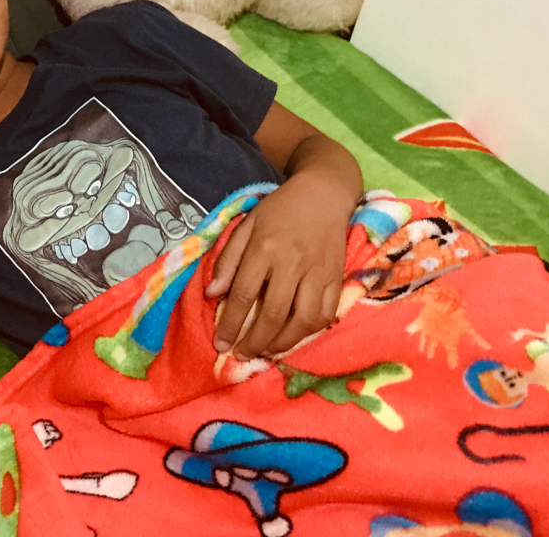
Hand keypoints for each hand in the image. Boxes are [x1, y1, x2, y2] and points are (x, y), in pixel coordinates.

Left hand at [205, 175, 352, 359]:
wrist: (323, 193)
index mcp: (264, 248)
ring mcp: (318, 272)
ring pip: (303, 319)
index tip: (221, 343)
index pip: (244, 294)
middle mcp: (292, 262)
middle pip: (274, 313)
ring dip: (283, 342)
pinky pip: (326, 314)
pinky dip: (309, 331)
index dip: (230, 323)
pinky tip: (294, 336)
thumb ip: (228, 259)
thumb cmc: (279, 209)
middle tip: (241, 355)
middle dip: (255, 341)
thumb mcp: (246, 225)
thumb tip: (212, 293)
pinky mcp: (336, 277)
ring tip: (266, 351)